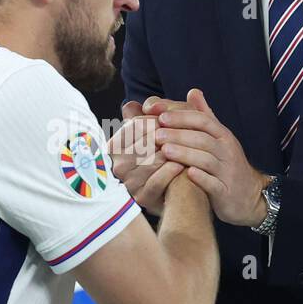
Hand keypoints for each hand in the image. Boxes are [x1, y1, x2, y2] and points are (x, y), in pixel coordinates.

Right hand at [108, 99, 184, 215]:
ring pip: (150, 161)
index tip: (171, 117)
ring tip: (187, 146)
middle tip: (185, 130)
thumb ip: (143, 117)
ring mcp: (129, 183)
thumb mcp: (149, 134)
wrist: (172, 189)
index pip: (135, 126)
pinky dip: (170, 171)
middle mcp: (118, 165)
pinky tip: (182, 164)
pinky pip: (156, 181)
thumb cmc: (160, 154)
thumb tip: (131, 105)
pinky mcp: (142, 198)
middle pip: (144, 143)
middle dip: (166, 135)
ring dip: (171, 153)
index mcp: (115, 146)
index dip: (156, 120)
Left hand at [148, 88, 270, 226]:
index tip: (160, 116)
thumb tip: (193, 91)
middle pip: (203, 139)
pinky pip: (214, 184)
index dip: (182, 117)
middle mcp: (227, 151)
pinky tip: (188, 174)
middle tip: (156, 134)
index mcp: (223, 135)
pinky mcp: (226, 192)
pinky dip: (202, 178)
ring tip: (165, 151)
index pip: (203, 120)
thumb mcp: (219, 138)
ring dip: (185, 154)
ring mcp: (227, 172)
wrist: (249, 196)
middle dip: (179, 135)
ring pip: (206, 160)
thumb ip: (205, 116)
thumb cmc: (226, 164)